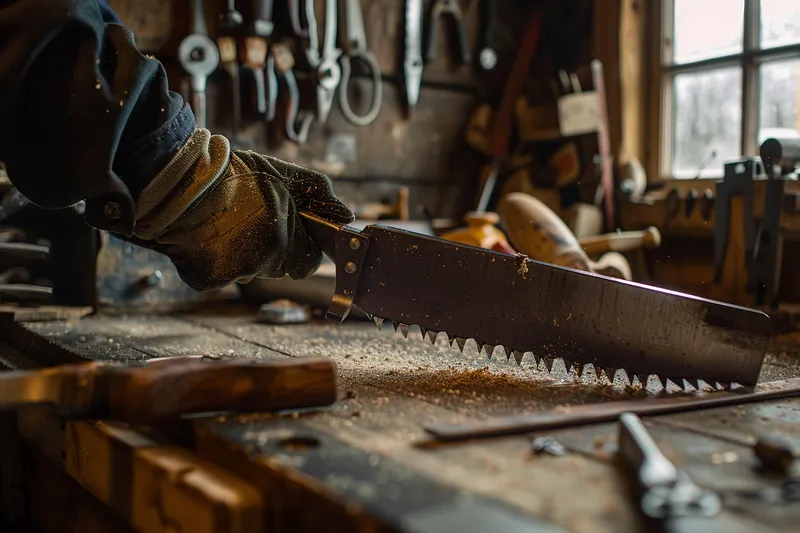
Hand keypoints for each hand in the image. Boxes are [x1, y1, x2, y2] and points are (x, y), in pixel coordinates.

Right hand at [129, 130, 352, 290]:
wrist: (177, 180)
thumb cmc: (233, 175)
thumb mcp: (285, 174)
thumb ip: (320, 194)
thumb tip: (346, 215)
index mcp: (285, 242)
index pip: (309, 262)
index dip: (303, 245)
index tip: (290, 230)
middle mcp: (262, 263)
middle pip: (280, 266)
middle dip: (273, 246)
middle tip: (252, 219)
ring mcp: (233, 274)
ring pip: (251, 270)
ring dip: (244, 251)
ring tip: (227, 222)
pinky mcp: (207, 280)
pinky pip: (222, 274)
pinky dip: (217, 259)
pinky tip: (209, 235)